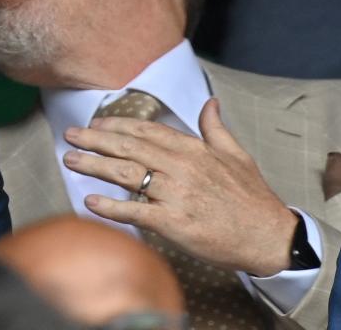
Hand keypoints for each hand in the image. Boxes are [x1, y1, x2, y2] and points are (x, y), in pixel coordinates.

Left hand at [63, 99, 297, 275]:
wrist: (270, 237)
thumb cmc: (252, 198)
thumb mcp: (237, 154)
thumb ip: (215, 128)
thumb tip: (210, 102)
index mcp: (193, 150)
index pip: (146, 130)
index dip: (117, 126)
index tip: (95, 123)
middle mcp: (181, 167)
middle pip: (129, 148)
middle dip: (95, 140)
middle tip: (70, 135)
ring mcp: (177, 194)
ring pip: (126, 174)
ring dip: (94, 165)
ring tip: (70, 160)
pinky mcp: (175, 223)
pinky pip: (136, 211)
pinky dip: (111, 207)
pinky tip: (90, 201)